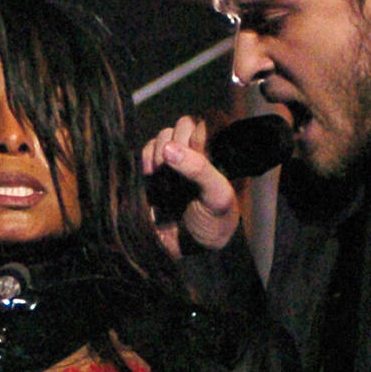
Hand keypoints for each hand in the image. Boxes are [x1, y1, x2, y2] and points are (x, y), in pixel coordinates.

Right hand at [141, 116, 240, 255]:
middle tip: (177, 167)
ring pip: (165, 134)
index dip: (201, 131)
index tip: (198, 151)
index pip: (213, 120)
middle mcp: (201, 150)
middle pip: (185, 123)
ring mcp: (177, 158)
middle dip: (178, 142)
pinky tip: (150, 174)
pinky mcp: (156, 167)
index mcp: (224, 152)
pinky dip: (146, 157)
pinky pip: (147, 148)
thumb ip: (199, 169)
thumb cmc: (213, 223)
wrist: (189, 251)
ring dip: (160, 151)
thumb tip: (169, 148)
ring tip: (162, 174)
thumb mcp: (216, 197)